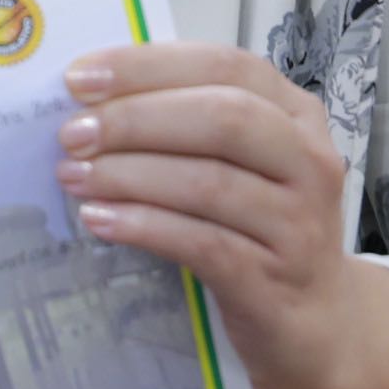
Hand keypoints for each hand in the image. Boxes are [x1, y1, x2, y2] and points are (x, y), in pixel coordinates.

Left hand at [60, 42, 388, 388]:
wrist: (316, 322)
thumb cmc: (261, 229)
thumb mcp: (242, 165)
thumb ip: (188, 127)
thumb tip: (91, 104)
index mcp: (296, 113)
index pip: (224, 65)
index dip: (149, 66)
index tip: (79, 77)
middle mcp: (308, 160)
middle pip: (222, 118)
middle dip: (136, 119)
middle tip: (73, 134)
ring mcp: (298, 222)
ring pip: (209, 182)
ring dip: (129, 175)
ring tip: (74, 176)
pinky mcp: (274, 279)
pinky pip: (202, 243)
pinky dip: (144, 226)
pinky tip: (100, 221)